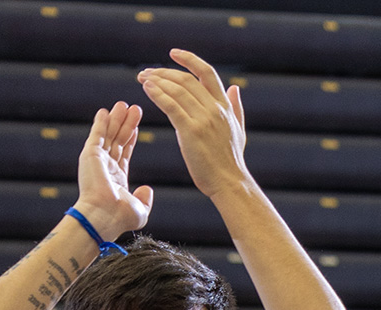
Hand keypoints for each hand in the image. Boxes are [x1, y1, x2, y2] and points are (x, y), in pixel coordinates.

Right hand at [74, 101, 152, 239]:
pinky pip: (97, 134)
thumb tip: (147, 188)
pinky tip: (105, 111)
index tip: (136, 126)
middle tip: (134, 108)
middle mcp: (106, 167)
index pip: (125, 153)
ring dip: (117, 119)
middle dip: (126, 124)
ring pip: (109, 134)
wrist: (104, 216)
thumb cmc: (120, 217)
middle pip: (118, 140)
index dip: (130, 139)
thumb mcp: (140, 210)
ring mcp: (97, 160)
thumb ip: (145, 199)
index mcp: (117, 178)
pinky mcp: (90, 154)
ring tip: (125, 105)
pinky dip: (101, 122)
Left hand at [137, 48, 247, 199]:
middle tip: (147, 72)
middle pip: (185, 79)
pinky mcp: (191, 132)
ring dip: (155, 81)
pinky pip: (170, 106)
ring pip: (176, 90)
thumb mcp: (238, 130)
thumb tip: (235, 88)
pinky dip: (157, 94)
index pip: (207, 73)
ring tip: (142, 79)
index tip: (173, 53)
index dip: (189, 59)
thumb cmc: (231, 162)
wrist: (230, 184)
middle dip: (163, 72)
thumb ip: (236, 108)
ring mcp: (203, 120)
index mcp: (225, 107)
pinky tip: (146, 89)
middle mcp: (214, 109)